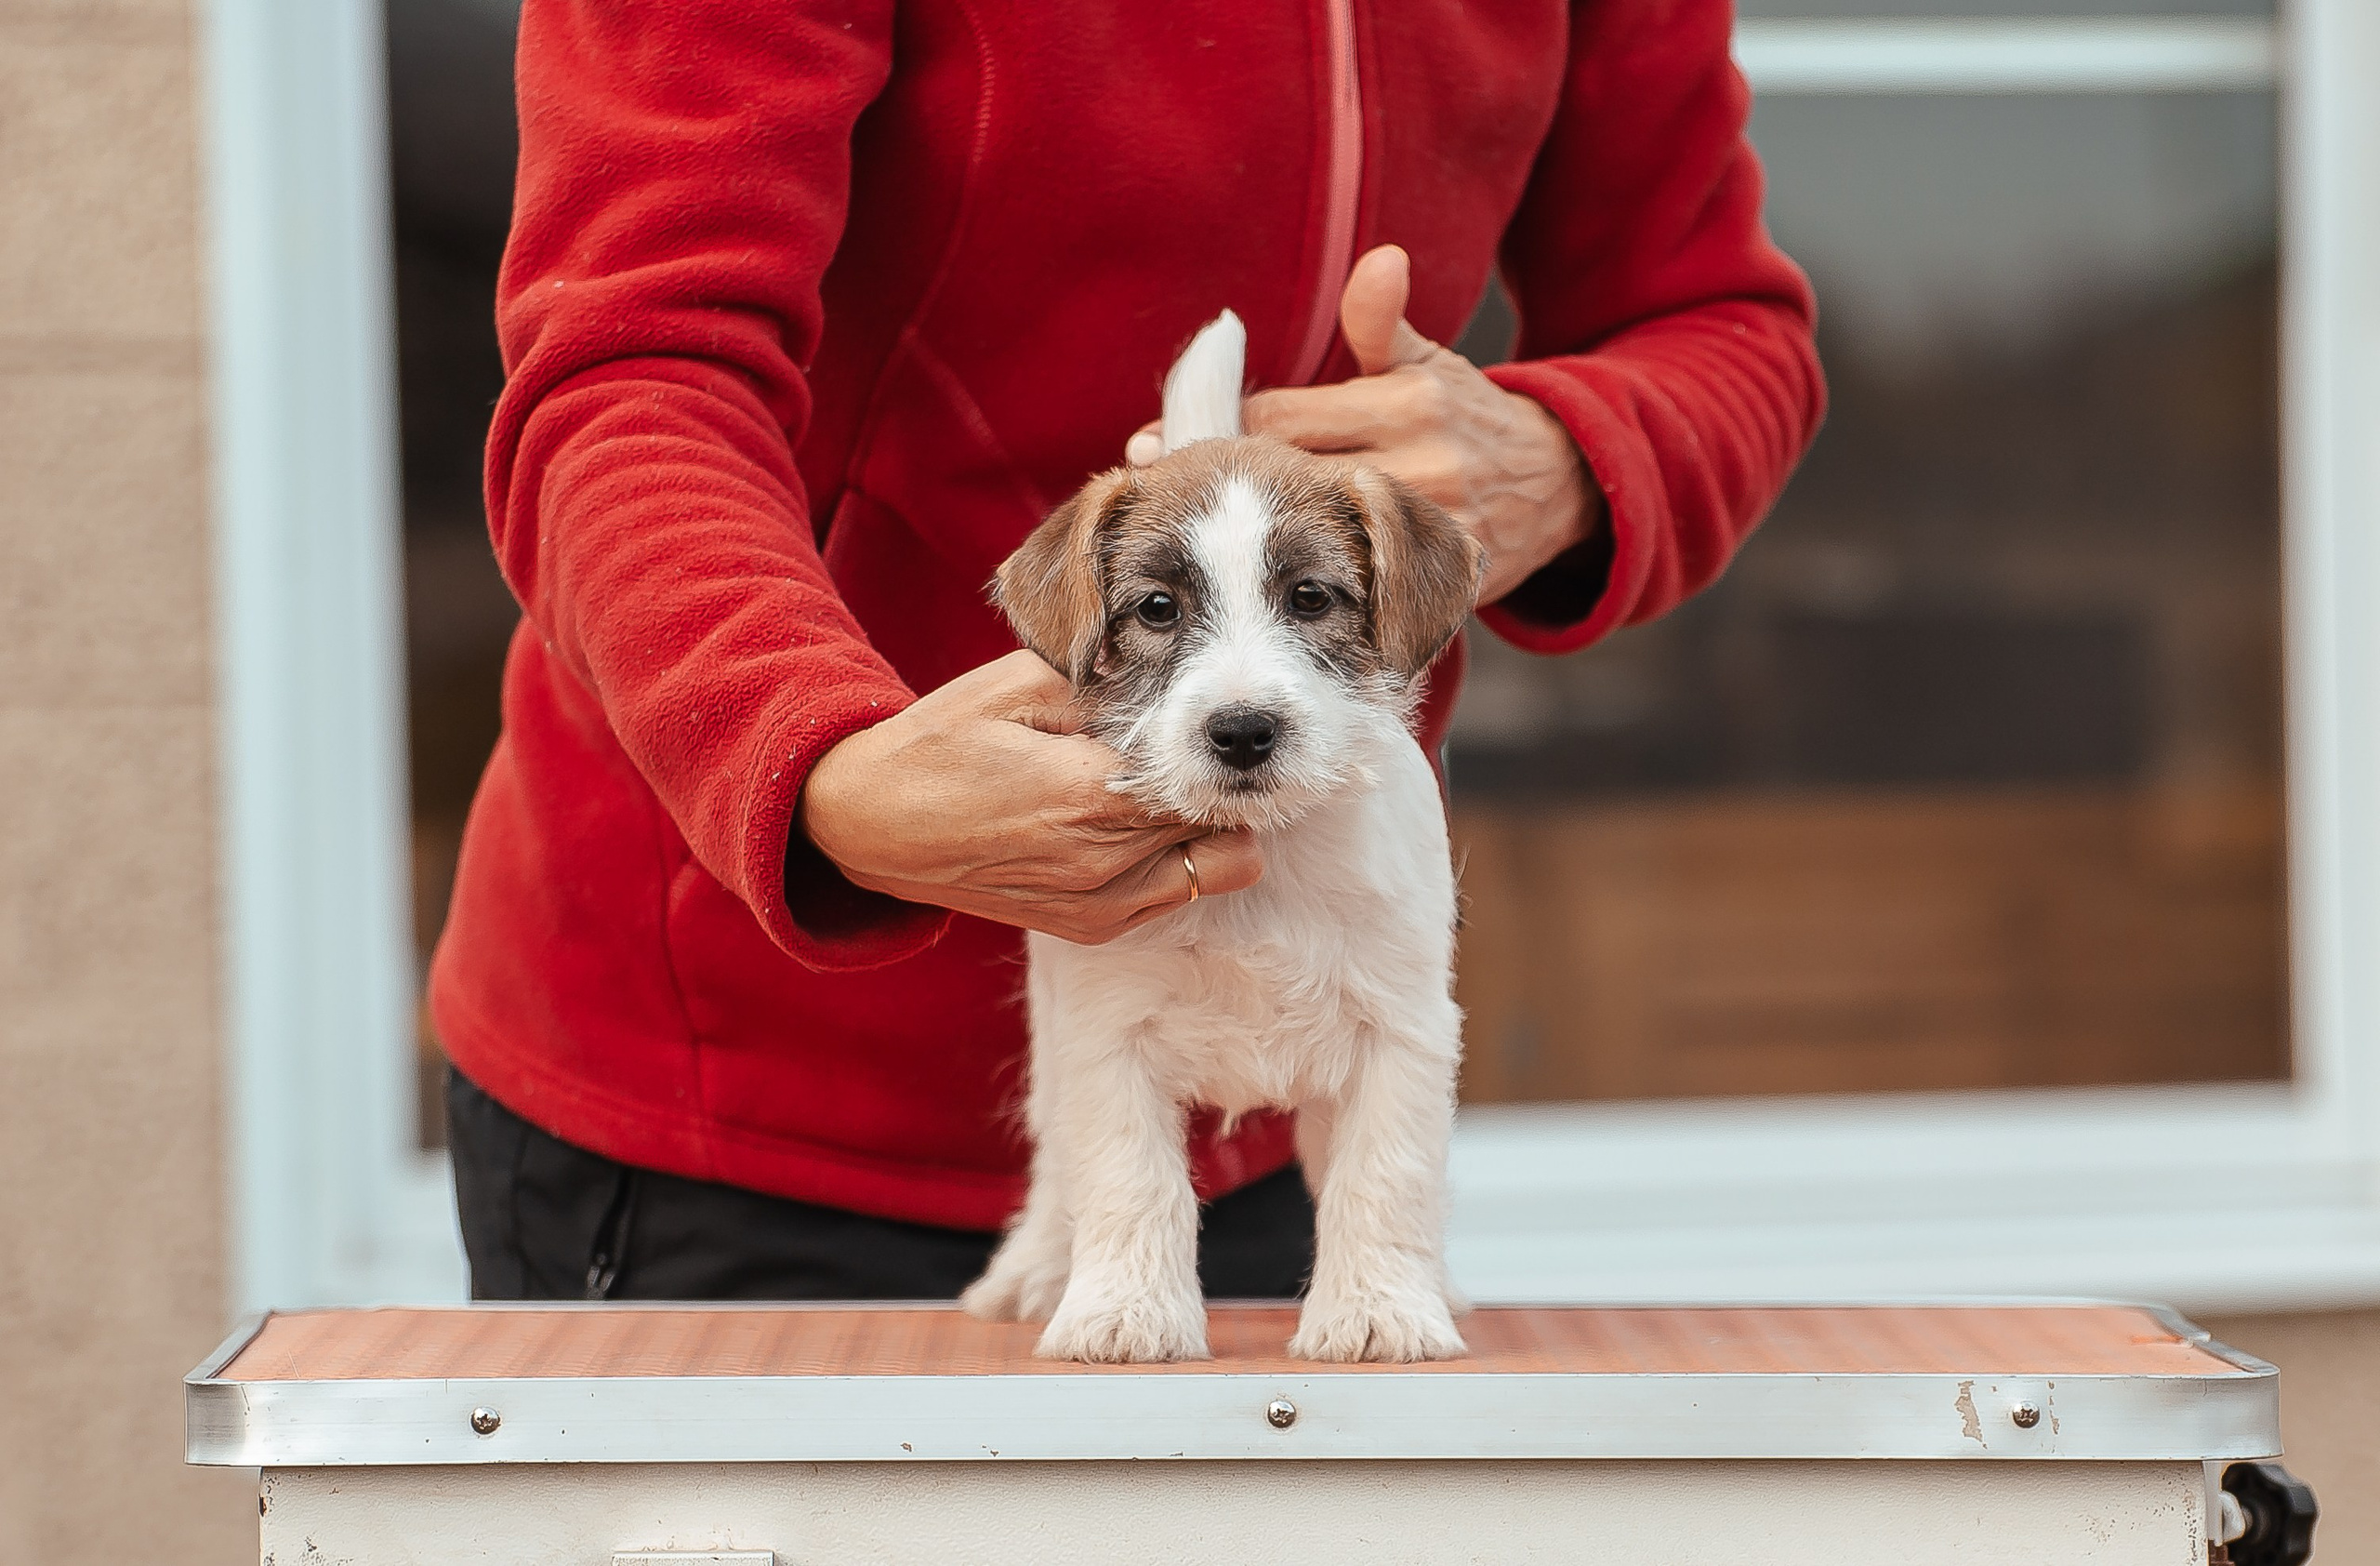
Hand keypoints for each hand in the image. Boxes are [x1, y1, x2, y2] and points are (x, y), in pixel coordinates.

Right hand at [797, 650, 1261, 943]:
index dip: (1217, 748)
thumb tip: (1167, 669)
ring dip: (1209, 830)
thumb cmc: (937, 744)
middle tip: (1198, 751)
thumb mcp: (1016, 686)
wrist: (865, 823)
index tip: (1208, 724)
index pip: (1207, 778)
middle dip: (1222, 787)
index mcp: (1090, 793)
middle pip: (1224, 825)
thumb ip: (1101, 680)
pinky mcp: (1089, 928)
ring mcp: (1098, 904)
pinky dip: (1177, 862)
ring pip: (1220, 870)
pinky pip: (1176, 897)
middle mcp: (1104, 861)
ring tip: (1169, 789)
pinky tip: (1136, 825)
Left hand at [1128, 245, 1602, 604]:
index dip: (1215, 437)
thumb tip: (1380, 259)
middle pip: (1286, 484)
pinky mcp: (1436, 587)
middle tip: (1145, 502)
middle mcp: (1417, 470)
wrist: (1554, 491)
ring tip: (1182, 557)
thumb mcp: (1428, 362)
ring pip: (1312, 546)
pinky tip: (1251, 597)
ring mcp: (1427, 536)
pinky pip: (1350, 594)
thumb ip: (1382, 322)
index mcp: (1404, 408)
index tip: (1151, 452)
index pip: (1281, 422)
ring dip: (1249, 550)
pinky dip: (1302, 591)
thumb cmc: (1466, 417)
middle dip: (1219, 493)